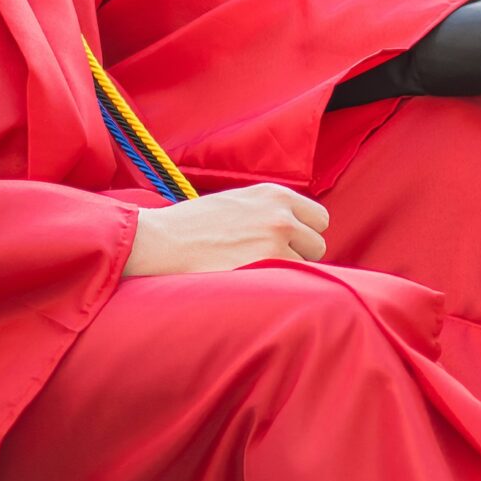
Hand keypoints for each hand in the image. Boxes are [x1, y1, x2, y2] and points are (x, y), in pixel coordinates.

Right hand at [121, 182, 329, 276]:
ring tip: (254, 271)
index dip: (303, 234)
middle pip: (318, 243)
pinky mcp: (270, 263)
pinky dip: (276, 287)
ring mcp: (278, 238)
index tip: (286, 245)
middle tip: (267, 262)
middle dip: (299, 255)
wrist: (162, 240)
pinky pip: (292, 282)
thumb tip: (296, 233)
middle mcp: (281, 212)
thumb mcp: (237, 203)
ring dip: (288, 272)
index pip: (318, 218)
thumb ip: (269, 212)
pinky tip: (251, 282)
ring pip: (308, 265)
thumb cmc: (192, 226)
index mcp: (274, 193)